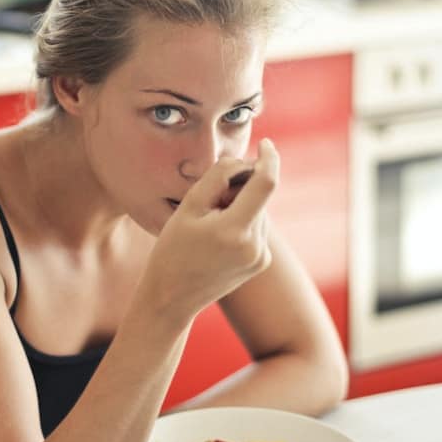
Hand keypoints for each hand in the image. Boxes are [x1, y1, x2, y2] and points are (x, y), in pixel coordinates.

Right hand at [141, 139, 279, 322]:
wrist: (172, 297)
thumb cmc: (173, 249)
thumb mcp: (189, 206)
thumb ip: (219, 176)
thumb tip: (244, 161)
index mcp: (235, 230)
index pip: (266, 182)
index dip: (269, 158)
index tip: (266, 144)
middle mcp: (255, 245)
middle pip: (260, 197)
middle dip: (241, 188)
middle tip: (210, 202)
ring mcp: (260, 256)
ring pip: (259, 212)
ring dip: (241, 206)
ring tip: (209, 226)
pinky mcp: (261, 263)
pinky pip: (257, 229)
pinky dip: (242, 223)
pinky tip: (218, 239)